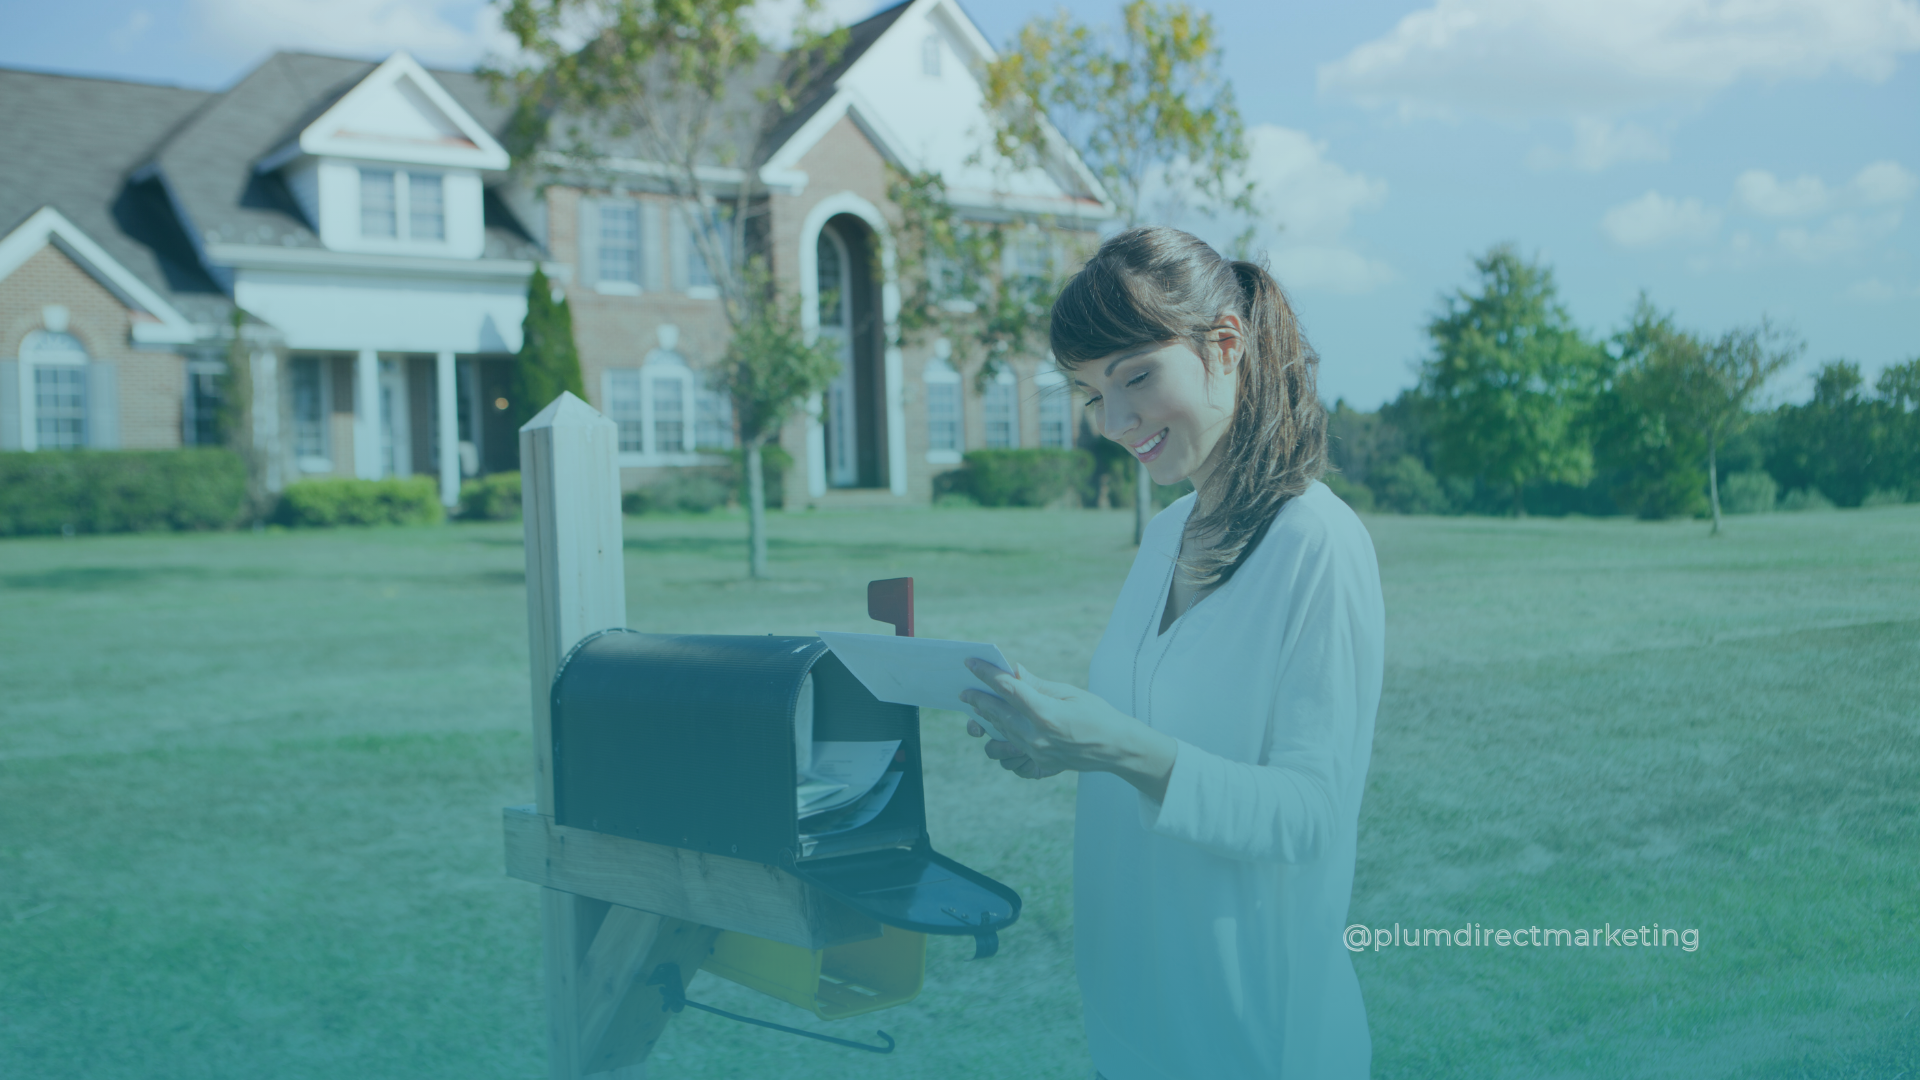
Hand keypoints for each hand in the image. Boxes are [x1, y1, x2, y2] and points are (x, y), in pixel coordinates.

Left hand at [959, 658, 1177, 800]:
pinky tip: (1002, 730)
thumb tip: (1013, 671)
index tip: (970, 663)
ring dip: (987, 721)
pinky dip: (1003, 739)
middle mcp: (1036, 735)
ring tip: (983, 710)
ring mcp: (1036, 752)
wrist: (1117, 749)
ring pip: (998, 735)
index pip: (1007, 688)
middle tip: (965, 690)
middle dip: (977, 700)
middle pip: (996, 713)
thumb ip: (1037, 684)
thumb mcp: (1069, 693)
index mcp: (1045, 713)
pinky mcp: (1038, 762)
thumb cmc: (1098, 715)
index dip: (986, 674)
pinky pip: (1010, 753)